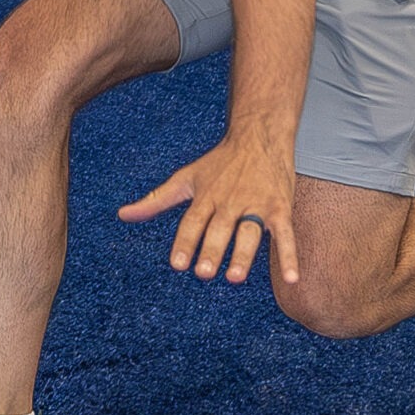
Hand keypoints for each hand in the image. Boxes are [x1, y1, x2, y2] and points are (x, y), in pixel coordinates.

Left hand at [119, 130, 299, 285]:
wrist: (260, 136)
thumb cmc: (220, 162)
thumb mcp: (185, 178)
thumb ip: (156, 201)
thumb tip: (122, 215)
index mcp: (207, 196)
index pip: (193, 222)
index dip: (186, 242)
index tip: (177, 265)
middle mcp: (230, 201)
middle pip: (220, 229)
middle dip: (212, 250)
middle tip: (203, 273)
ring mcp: (257, 205)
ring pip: (249, 233)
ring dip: (242, 255)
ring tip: (233, 277)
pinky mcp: (280, 209)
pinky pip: (286, 235)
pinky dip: (289, 256)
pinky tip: (291, 278)